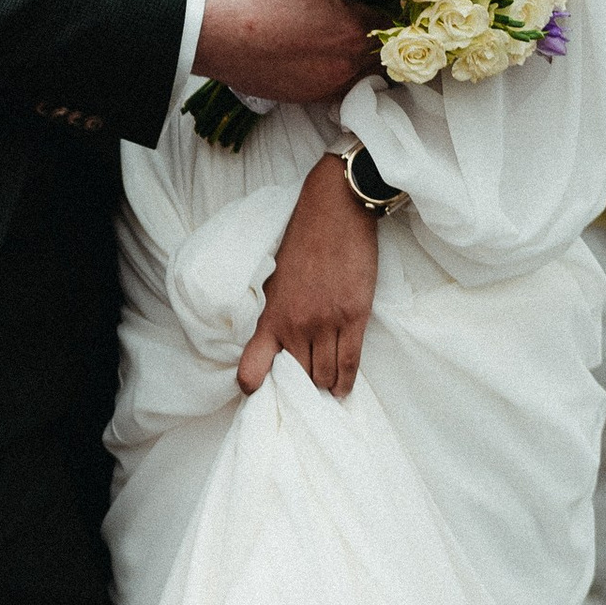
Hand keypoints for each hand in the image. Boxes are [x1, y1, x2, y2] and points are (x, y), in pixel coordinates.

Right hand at [199, 0, 382, 107]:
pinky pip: (344, 88)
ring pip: (368, 73)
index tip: (386, 0)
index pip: (396, 21)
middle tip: (370, 17)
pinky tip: (328, 57)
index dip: (394, 7)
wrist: (216, 34)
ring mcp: (330, 84)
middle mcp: (349, 63)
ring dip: (364, 56)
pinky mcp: (311, 98)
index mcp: (354, 29)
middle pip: (386, 51)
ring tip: (349, 38)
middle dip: (382, 33)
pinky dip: (343, 73)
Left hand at [238, 154, 379, 397]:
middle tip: (304, 391)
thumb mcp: (272, 281)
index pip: (252, 369)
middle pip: (298, 378)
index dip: (254, 386)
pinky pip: (349, 363)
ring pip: (324, 375)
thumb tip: (274, 344)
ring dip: (324, 385)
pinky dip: (345, 382)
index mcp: (269, 317)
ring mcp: (326, 323)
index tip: (260, 391)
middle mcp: (295, 326)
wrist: (333, 213)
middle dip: (300, 388)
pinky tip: (341, 390)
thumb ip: (272, 314)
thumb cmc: (301, 242)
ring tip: (324, 387)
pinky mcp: (354, 317)